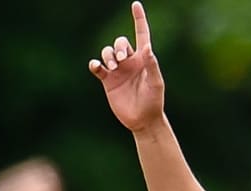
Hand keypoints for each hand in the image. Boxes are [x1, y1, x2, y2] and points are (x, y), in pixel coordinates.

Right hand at [89, 2, 164, 132]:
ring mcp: (118, 70)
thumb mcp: (155, 84)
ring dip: (107, 55)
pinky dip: (95, 64)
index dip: (139, 19)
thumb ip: (152, 66)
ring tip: (112, 67)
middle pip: (120, 42)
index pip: (141, 34)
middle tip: (121, 60)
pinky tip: (97, 68)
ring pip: (107, 52)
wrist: (143, 120)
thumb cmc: (154, 102)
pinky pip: (97, 67)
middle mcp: (130, 62)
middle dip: (118, 47)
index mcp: (144, 59)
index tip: (135, 4)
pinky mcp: (108, 80)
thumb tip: (148, 49)